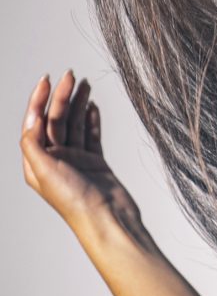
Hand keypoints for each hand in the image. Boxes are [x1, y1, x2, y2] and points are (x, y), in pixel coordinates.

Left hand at [20, 70, 147, 248]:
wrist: (109, 220)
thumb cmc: (75, 203)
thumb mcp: (44, 171)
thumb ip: (33, 144)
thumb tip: (30, 120)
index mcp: (36, 162)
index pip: (35, 123)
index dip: (40, 100)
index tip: (48, 80)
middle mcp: (54, 159)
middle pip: (56, 120)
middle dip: (63, 97)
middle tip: (72, 75)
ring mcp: (76, 160)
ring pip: (75, 125)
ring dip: (79, 104)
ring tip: (86, 84)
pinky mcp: (96, 163)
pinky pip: (91, 135)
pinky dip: (92, 120)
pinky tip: (93, 106)